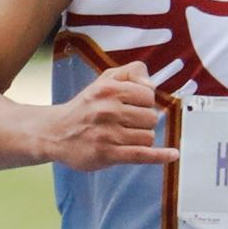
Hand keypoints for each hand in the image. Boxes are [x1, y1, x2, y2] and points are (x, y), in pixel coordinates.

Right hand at [39, 61, 175, 171]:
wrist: (54, 133)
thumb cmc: (85, 107)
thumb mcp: (105, 80)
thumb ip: (132, 72)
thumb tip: (153, 85)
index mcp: (108, 89)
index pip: (148, 96)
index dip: (144, 102)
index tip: (133, 106)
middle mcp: (107, 110)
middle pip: (151, 118)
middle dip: (143, 121)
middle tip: (125, 123)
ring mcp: (107, 134)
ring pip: (148, 137)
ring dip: (140, 138)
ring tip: (123, 136)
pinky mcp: (106, 154)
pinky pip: (142, 154)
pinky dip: (160, 156)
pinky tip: (172, 155)